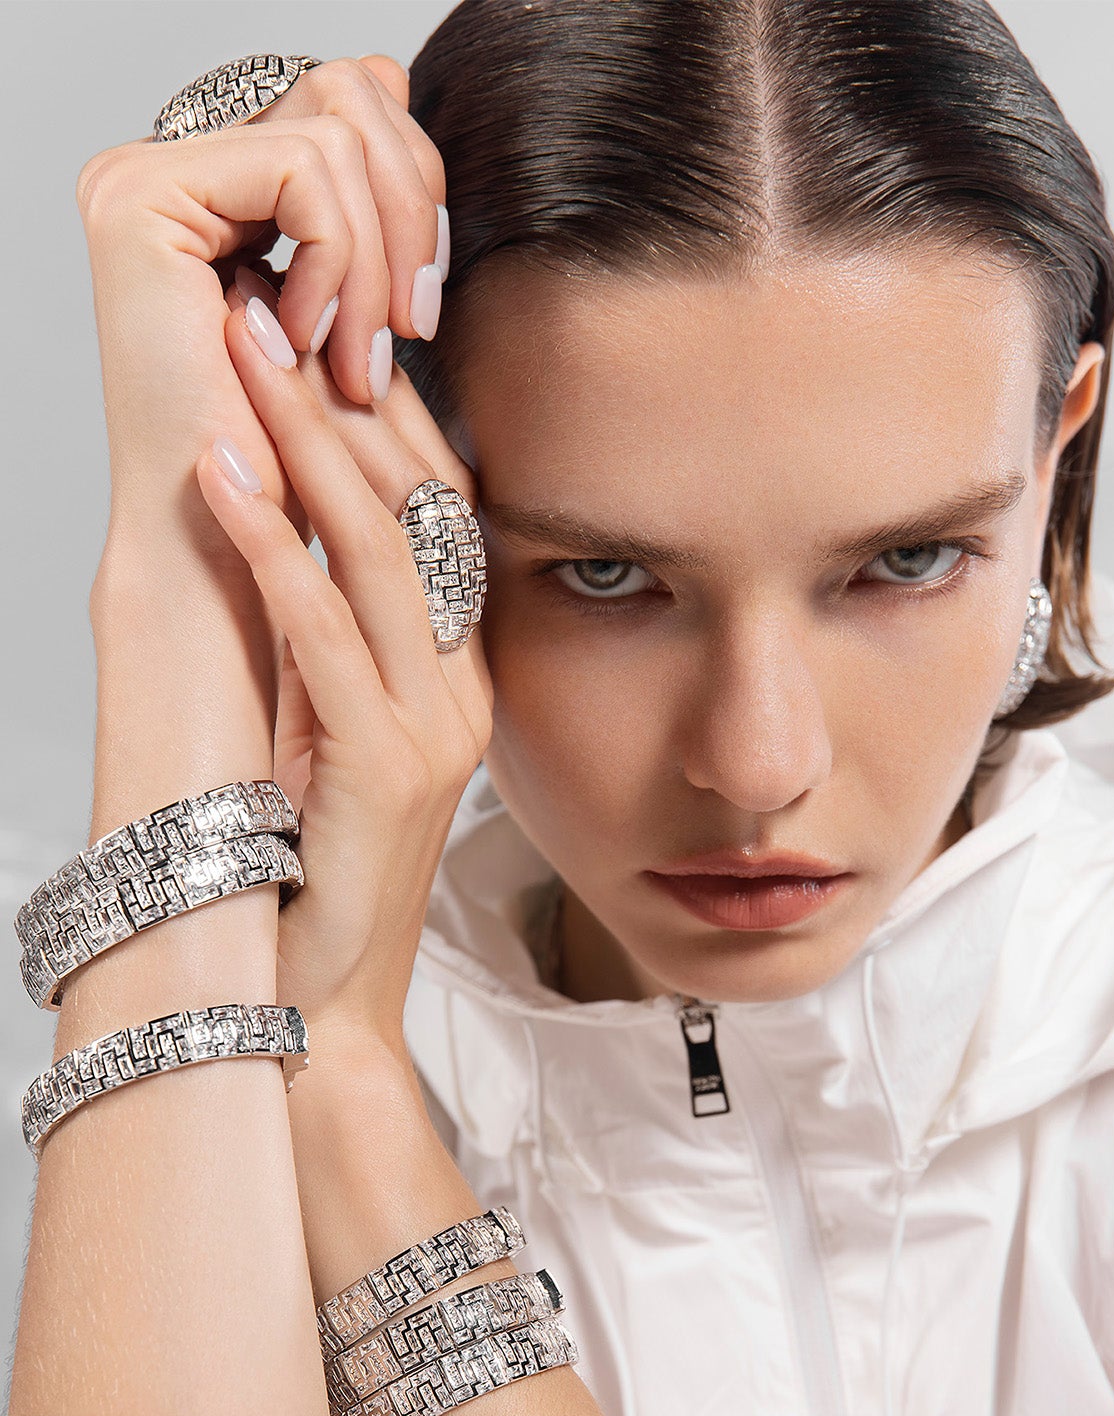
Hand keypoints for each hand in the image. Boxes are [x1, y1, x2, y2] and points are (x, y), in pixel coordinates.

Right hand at [76, 55, 444, 559]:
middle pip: (349, 90)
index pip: (350, 103)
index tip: (417, 313)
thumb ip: (368, 199)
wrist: (231, 549)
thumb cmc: (294, 463)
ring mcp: (142, 176)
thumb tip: (396, 72)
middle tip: (406, 331)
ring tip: (352, 361)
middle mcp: (167, 168)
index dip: (414, 193)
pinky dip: (337, 263)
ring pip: (335, 128)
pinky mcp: (140, 196)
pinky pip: (302, 169)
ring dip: (375, 260)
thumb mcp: (353, 313)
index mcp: (214, 190)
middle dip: (409, 215)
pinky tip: (309, 345)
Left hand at [193, 289, 492, 1054]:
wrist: (320, 993)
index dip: (380, 406)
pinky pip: (332, 635)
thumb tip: (288, 518)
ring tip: (245, 356)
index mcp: (460, 665)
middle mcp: (465, 683)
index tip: (313, 323)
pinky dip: (276, 550)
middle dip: (340, 396)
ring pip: (385, 553)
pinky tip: (226, 481)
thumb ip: (331, 627)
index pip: (436, 507)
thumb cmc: (312, 859)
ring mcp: (439, 725)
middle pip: (418, 508)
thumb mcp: (333, 720)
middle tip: (269, 303)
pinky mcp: (392, 767)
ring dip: (307, 445)